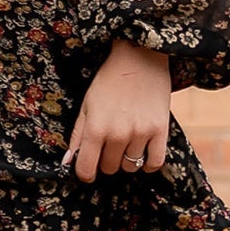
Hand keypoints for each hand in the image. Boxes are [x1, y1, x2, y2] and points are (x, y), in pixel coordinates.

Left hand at [63, 38, 170, 183]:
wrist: (139, 58)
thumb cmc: (108, 81)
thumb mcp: (86, 105)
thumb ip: (78, 135)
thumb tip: (69, 162)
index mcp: (96, 128)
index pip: (86, 169)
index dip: (85, 172)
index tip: (88, 168)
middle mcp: (118, 134)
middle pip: (109, 168)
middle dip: (106, 160)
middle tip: (109, 142)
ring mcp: (141, 133)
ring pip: (130, 166)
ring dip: (126, 159)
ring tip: (126, 141)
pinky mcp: (160, 130)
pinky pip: (154, 163)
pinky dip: (148, 163)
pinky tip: (143, 152)